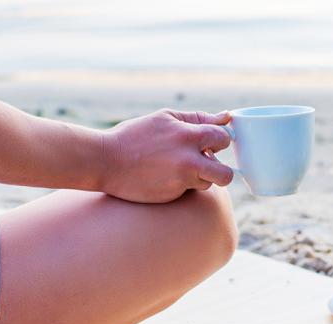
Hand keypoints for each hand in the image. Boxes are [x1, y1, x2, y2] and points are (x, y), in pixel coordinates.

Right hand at [100, 109, 233, 202]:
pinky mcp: (171, 196)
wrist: (105, 161)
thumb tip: (227, 117)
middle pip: (226, 174)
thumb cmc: (135, 136)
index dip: (219, 141)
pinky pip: (189, 192)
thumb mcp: (165, 118)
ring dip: (201, 178)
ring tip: (179, 169)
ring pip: (208, 185)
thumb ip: (198, 119)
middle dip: (219, 169)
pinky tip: (164, 178)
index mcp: (188, 135)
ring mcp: (180, 181)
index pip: (224, 138)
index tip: (210, 143)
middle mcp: (188, 160)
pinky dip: (182, 186)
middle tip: (204, 163)